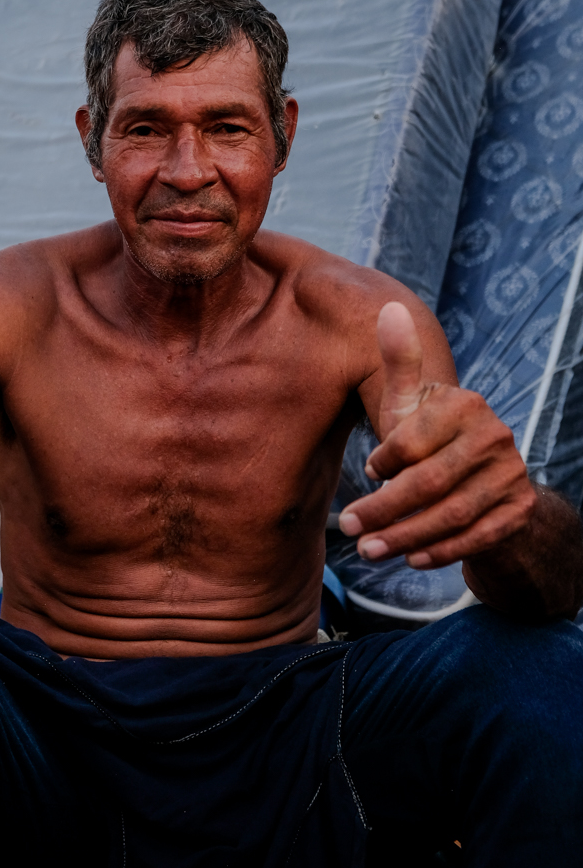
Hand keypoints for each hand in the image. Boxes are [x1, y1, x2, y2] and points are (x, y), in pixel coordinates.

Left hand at [338, 302, 534, 568]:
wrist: (488, 481)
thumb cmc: (432, 437)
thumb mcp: (413, 402)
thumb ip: (400, 362)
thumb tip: (388, 308)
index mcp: (466, 404)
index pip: (413, 439)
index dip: (385, 461)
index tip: (366, 473)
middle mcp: (496, 437)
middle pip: (429, 482)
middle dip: (382, 509)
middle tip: (348, 527)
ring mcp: (512, 477)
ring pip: (449, 516)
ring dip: (403, 537)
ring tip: (368, 550)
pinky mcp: (518, 513)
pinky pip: (474, 540)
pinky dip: (438, 552)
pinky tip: (409, 559)